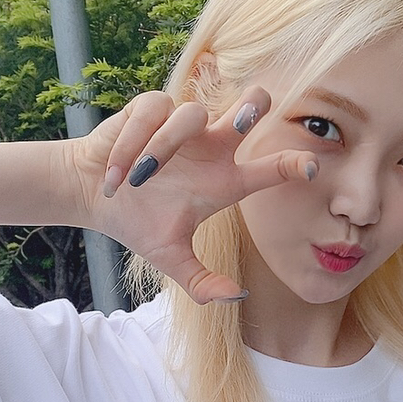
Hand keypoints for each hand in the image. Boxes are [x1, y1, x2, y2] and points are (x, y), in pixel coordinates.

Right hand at [66, 87, 317, 302]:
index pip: (269, 169)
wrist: (91, 195)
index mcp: (224, 180)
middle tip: (251, 111)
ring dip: (161, 149)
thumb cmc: (138, 222)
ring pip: (193, 115)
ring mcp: (183, 125)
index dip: (292, 164)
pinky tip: (118, 172)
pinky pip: (155, 113)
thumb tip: (238, 296)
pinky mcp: (151, 107)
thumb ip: (201, 282)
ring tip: (136, 182)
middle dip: (254, 105)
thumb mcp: (171, 259)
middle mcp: (211, 146)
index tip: (311, 168)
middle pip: (249, 109)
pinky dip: (135, 142)